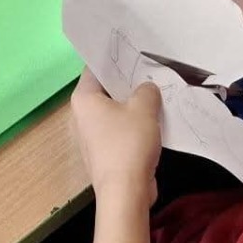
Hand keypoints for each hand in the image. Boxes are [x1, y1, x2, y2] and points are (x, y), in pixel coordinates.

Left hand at [72, 70, 162, 202]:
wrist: (126, 192)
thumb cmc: (128, 143)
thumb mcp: (144, 107)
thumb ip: (147, 90)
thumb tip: (146, 90)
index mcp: (84, 98)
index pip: (96, 67)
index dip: (115, 58)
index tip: (135, 50)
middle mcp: (83, 115)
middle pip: (107, 89)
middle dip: (129, 81)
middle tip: (152, 69)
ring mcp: (94, 135)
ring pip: (117, 110)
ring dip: (136, 104)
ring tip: (159, 91)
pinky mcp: (107, 152)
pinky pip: (123, 129)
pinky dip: (137, 124)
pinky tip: (157, 119)